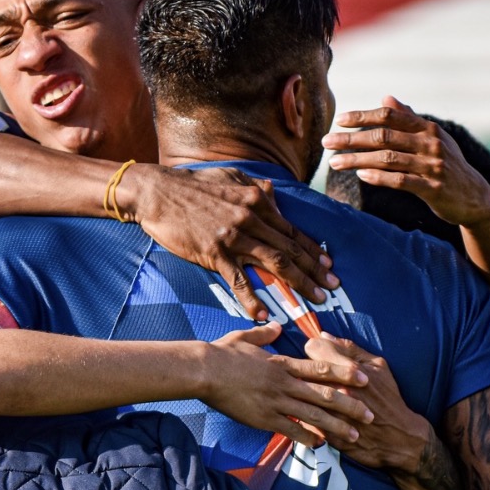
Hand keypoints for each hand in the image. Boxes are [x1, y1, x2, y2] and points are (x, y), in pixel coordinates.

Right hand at [123, 164, 337, 319]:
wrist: (157, 193)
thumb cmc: (191, 184)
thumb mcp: (229, 177)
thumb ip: (253, 186)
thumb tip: (271, 190)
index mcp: (256, 199)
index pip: (291, 229)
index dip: (312, 250)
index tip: (327, 265)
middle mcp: (250, 218)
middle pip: (290, 249)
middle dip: (314, 271)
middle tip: (331, 288)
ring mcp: (233, 237)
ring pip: (274, 264)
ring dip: (297, 284)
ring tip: (313, 300)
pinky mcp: (214, 253)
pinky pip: (238, 280)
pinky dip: (252, 298)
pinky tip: (264, 313)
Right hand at [202, 323, 372, 447]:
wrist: (203, 371)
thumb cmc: (222, 353)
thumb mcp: (244, 337)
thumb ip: (264, 333)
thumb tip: (277, 326)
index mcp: (281, 363)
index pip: (320, 368)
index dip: (344, 373)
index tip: (363, 378)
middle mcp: (284, 383)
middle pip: (324, 394)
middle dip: (350, 405)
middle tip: (371, 414)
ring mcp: (275, 402)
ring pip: (313, 415)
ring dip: (336, 426)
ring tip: (355, 435)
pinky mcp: (263, 418)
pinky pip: (291, 430)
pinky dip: (308, 438)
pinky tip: (321, 444)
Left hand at [303, 332, 431, 474]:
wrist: (399, 438)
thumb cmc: (388, 398)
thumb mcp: (378, 367)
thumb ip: (350, 348)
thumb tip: (324, 335)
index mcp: (351, 370)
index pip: (313, 348)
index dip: (313, 350)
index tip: (316, 355)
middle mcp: (339, 390)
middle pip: (303, 369)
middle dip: (304, 369)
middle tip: (309, 373)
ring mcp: (332, 412)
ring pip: (300, 394)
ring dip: (300, 391)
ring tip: (304, 391)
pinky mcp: (327, 432)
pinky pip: (303, 418)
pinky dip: (302, 413)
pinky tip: (306, 411)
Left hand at [322, 96, 489, 226]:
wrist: (474, 196)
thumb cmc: (445, 163)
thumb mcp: (431, 138)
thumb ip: (409, 118)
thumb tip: (386, 98)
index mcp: (427, 128)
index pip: (390, 116)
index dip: (363, 116)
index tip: (339, 120)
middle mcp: (430, 143)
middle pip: (384, 137)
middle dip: (352, 139)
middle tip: (326, 141)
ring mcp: (432, 166)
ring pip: (387, 159)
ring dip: (357, 159)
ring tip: (335, 162)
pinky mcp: (433, 188)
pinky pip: (401, 181)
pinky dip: (379, 177)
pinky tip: (361, 175)